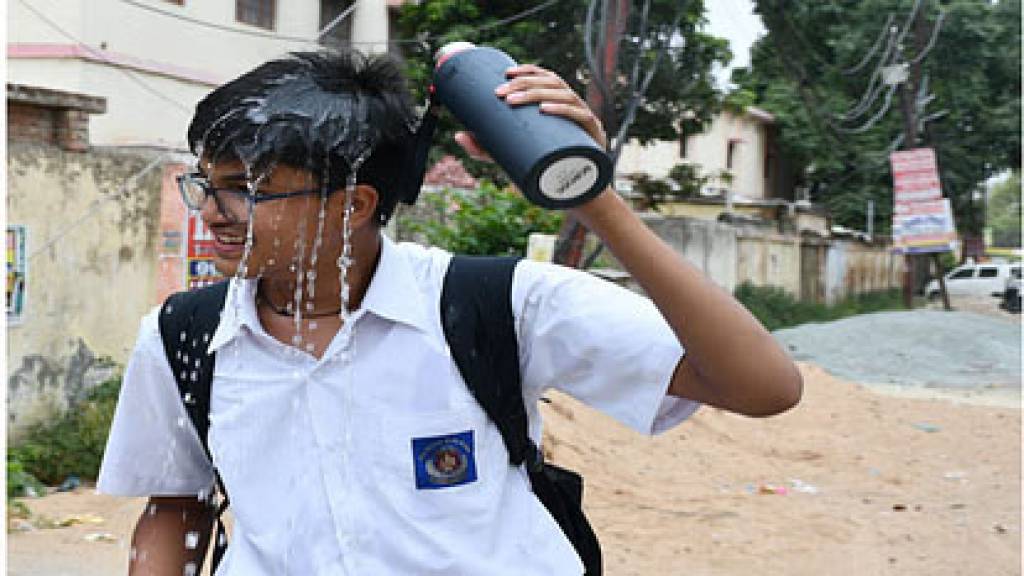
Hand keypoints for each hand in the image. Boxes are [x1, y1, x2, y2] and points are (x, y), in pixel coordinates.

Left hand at [454, 64, 607, 160]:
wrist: (575, 196)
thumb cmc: (544, 171)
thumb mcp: (510, 157)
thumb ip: (485, 149)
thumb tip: (458, 135)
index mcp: (560, 106)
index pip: (548, 78)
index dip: (529, 71)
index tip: (506, 73)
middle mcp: (575, 108)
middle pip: (553, 84)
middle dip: (525, 84)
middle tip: (501, 93)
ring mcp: (586, 122)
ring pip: (566, 95)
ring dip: (538, 94)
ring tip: (515, 101)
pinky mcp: (594, 138)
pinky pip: (581, 117)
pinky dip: (563, 110)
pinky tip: (545, 109)